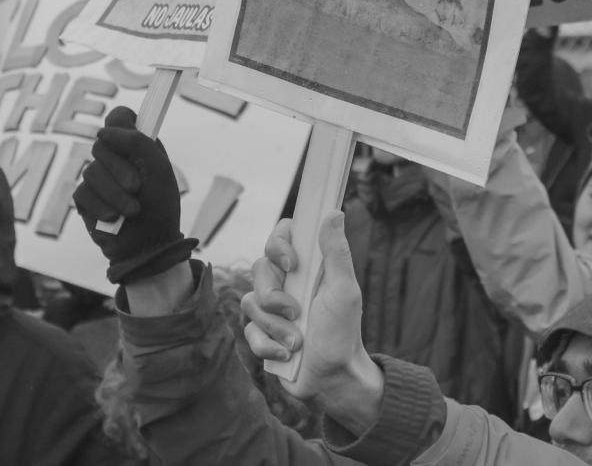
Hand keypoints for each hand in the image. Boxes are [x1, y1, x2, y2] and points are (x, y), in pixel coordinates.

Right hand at [73, 106, 195, 284]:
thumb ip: (137, 142)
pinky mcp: (85, 199)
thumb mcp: (158, 169)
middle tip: (136, 187)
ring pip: (91, 172)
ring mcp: (98, 179)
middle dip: (119, 169)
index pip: (119, 118)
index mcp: (137, 147)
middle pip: (101, 145)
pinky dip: (101, 206)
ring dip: (114, 194)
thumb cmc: (160, 206)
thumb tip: (103, 132)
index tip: (125, 135)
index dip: (120, 122)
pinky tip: (113, 219)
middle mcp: (116, 159)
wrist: (150, 245)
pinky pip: (82, 193)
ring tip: (132, 211)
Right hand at [241, 214, 383, 433]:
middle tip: (296, 312)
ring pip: (250, 302)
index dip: (278, 243)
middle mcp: (286, 283)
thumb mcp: (344, 291)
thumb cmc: (343, 333)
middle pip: (259, 268)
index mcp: (307, 268)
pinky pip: (247, 330)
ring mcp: (271, 309)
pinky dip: (267, 344)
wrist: (333, 379)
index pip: (280, 236)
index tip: (293, 264)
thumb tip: (334, 212)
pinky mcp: (261, 333)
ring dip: (275, 325)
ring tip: (297, 341)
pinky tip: (286, 353)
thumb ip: (337, 253)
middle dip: (274, 295)